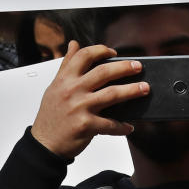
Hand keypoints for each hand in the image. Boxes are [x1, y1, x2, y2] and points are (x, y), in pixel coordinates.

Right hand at [31, 41, 148, 158]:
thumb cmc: (51, 115)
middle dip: (125, 68)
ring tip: (144, 88)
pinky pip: (110, 123)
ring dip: (132, 91)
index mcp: (65, 79)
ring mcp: (79, 107)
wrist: (43, 145)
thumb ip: (67, 64)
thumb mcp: (55, 86)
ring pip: (112, 94)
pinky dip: (121, 126)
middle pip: (104, 72)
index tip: (114, 53)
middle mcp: (72, 91)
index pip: (84, 56)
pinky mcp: (85, 125)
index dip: (102, 50)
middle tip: (138, 67)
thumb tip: (74, 44)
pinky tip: (129, 126)